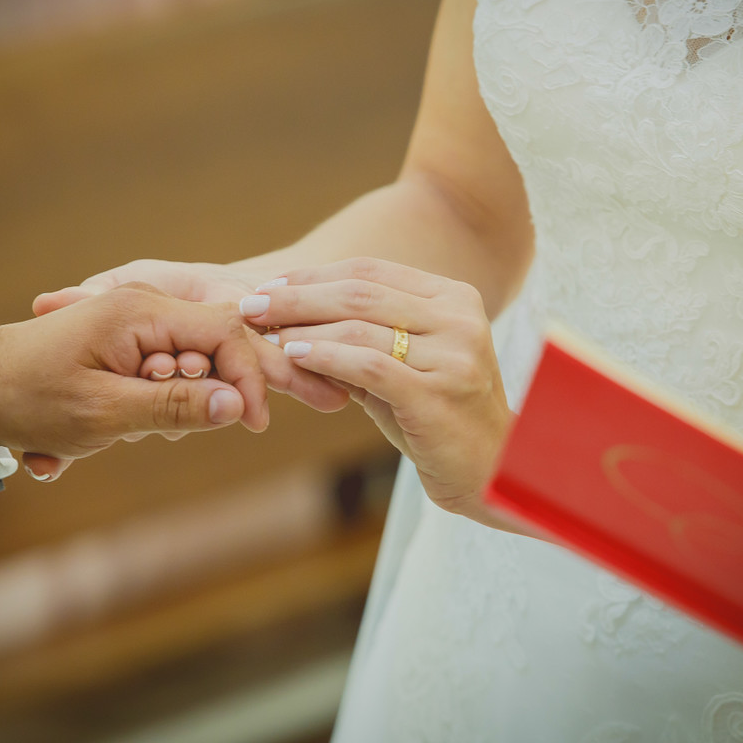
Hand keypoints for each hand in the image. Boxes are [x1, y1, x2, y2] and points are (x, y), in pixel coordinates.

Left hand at [33, 259, 349, 412]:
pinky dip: (165, 405)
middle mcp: (144, 309)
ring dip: (185, 406)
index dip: (249, 380)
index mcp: (141, 312)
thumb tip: (238, 408)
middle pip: (220, 346)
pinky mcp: (128, 346)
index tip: (254, 425)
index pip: (226, 334)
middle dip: (232, 392)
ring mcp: (137, 326)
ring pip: (196, 366)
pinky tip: (134, 428)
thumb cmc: (29, 397)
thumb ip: (176, 406)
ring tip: (136, 432)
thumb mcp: (104, 412)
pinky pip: (169, 374)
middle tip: (245, 427)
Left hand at [242, 258, 516, 528]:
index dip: (313, 276)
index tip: (269, 285)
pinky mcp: (438, 394)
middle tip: (251, 305)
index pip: (371, 270)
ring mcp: (453, 355)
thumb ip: (361, 334)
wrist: (491, 471)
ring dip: (304, 328)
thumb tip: (288, 312)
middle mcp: (459, 318)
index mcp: (454, 298)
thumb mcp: (403, 363)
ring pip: (361, 327)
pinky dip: (325, 358)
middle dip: (297, 297)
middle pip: (361, 292)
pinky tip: (294, 357)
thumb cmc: (436, 415)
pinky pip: (369, 367)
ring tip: (265, 334)